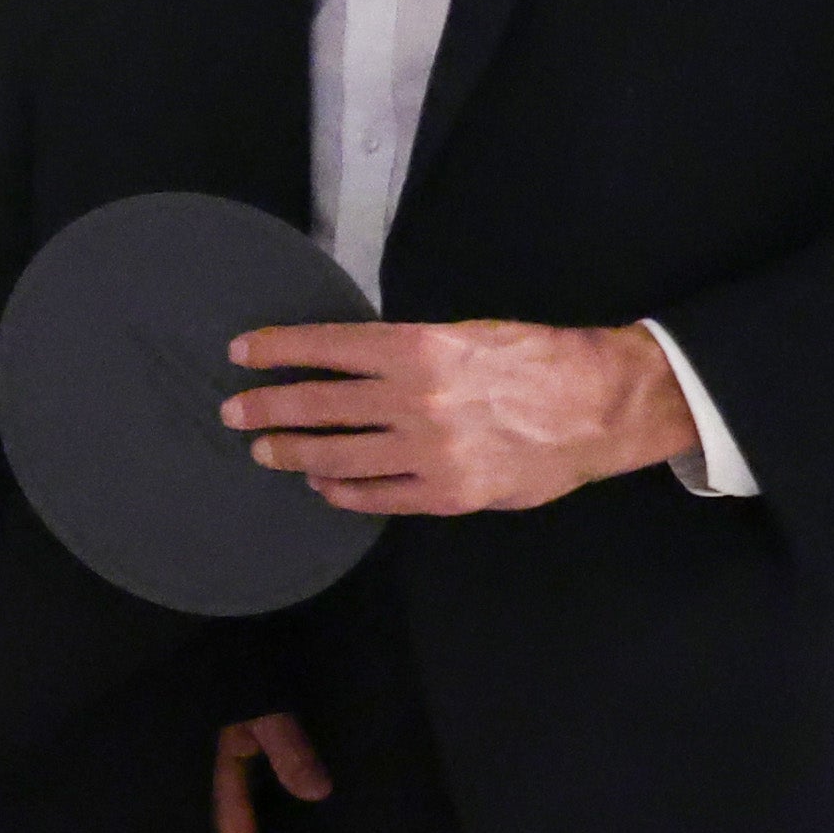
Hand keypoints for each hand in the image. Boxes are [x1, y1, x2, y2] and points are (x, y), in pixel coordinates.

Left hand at [226, 318, 696, 514]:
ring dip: (293, 453)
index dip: (278, 349)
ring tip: (265, 450)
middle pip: (318, 405)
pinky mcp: (445, 492)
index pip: (327, 347)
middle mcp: (414, 399)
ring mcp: (428, 452)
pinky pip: (376, 496)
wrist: (600, 407)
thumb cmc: (536, 362)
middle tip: (234, 411)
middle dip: (267, 407)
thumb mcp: (468, 336)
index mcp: (419, 349)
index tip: (241, 352)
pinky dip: (342, 491)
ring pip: (337, 456)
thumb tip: (351, 364)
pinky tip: (323, 484)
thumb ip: (408, 353)